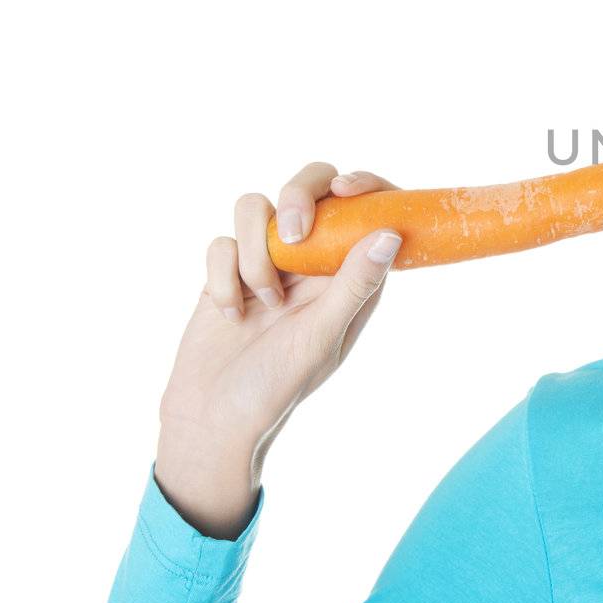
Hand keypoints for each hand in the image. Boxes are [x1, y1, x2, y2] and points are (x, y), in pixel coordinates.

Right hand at [154, 162, 402, 538]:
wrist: (212, 417)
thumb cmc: (278, 386)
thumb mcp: (322, 337)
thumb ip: (354, 284)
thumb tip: (390, 234)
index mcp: (349, 273)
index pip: (365, 208)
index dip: (363, 185)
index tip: (346, 187)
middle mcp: (311, 259)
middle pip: (309, 186)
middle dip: (297, 197)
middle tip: (292, 235)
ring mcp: (266, 261)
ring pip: (256, 208)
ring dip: (254, 252)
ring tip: (263, 301)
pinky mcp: (225, 269)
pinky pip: (220, 241)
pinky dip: (222, 276)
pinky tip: (231, 315)